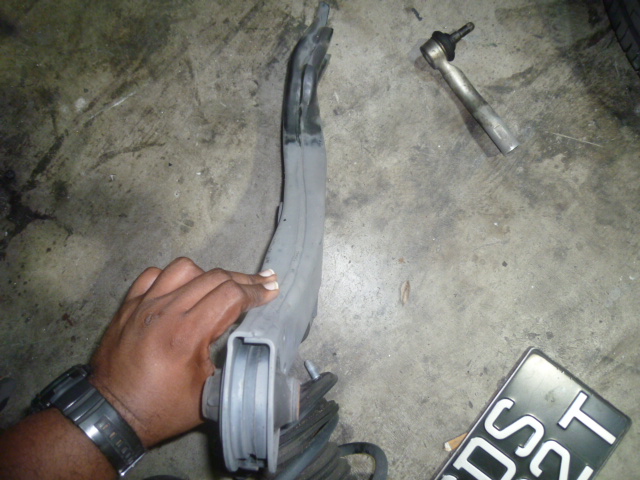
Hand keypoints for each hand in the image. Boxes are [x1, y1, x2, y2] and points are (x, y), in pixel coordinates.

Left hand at [89, 257, 278, 447]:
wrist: (110, 414)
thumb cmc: (160, 409)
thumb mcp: (207, 393)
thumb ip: (229, 362)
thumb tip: (248, 341)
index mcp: (187, 334)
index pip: (230, 295)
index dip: (256, 291)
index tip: (272, 291)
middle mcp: (165, 311)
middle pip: (214, 277)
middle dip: (244, 279)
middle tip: (263, 283)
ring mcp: (144, 304)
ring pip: (185, 268)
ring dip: (209, 275)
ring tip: (221, 287)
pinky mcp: (128, 305)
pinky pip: (154, 275)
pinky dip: (174, 277)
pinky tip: (183, 288)